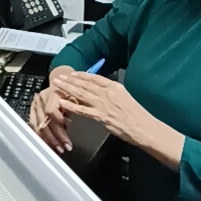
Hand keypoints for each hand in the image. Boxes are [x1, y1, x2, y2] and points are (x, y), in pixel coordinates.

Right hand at [29, 85, 72, 153]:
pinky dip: (41, 137)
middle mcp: (40, 101)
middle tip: (65, 148)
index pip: (50, 111)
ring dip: (48, 140)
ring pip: (38, 127)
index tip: (69, 126)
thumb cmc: (69, 89)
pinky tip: (48, 144)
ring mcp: (35, 107)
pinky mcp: (32, 112)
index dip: (59, 121)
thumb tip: (68, 122)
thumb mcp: (74, 95)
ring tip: (58, 149)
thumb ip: (71, 106)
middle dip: (55, 137)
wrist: (59, 80)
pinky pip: (34, 127)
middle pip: (44, 122)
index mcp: (50, 95)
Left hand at [51, 72, 184, 166]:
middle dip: (70, 80)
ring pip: (81, 94)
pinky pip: (82, 110)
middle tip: (59, 76)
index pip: (95, 78)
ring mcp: (103, 104)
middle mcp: (107, 93)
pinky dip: (71, 106)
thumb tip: (102, 91)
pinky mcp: (101, 116)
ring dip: (67, 88)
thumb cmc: (137, 115)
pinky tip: (63, 102)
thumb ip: (113, 93)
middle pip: (85, 84)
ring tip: (57, 85)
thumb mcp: (125, 97)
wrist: (143, 127)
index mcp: (115, 86)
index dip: (82, 75)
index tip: (73, 74)